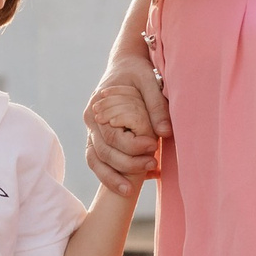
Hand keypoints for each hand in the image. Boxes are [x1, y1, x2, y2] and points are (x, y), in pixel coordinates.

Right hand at [85, 51, 169, 192]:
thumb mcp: (149, 81)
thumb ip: (156, 106)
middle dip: (126, 164)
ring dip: (111, 177)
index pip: (112, 136)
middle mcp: (91, 121)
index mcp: (99, 106)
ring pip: (95, 160)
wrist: (125, 64)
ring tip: (129, 191)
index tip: (153, 146)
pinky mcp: (98, 138)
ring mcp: (92, 131)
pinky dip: (109, 175)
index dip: (132, 146)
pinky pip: (98, 161)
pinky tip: (128, 186)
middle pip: (102, 151)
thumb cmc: (137, 71)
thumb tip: (164, 133)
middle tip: (152, 165)